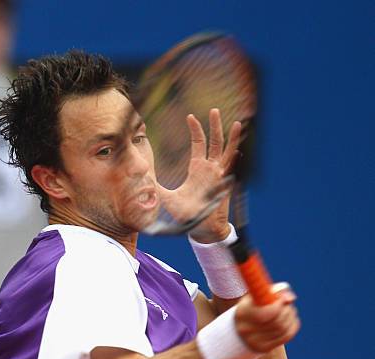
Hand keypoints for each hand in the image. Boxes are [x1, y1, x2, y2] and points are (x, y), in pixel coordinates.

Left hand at [157, 110, 240, 239]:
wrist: (199, 229)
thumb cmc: (185, 214)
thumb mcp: (167, 197)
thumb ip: (155, 187)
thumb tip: (139, 181)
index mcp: (197, 169)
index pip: (199, 144)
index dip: (196, 130)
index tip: (190, 116)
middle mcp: (210, 170)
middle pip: (215, 143)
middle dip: (215, 126)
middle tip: (214, 110)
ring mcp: (219, 177)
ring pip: (227, 153)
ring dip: (232, 139)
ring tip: (236, 124)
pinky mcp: (224, 186)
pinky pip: (231, 171)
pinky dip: (235, 160)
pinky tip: (239, 150)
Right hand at [235, 285, 299, 352]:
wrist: (242, 328)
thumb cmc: (252, 306)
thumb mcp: (258, 296)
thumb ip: (273, 292)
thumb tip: (291, 298)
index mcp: (242, 313)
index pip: (265, 313)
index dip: (278, 305)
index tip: (282, 298)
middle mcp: (246, 330)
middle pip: (276, 322)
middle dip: (287, 310)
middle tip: (287, 303)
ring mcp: (254, 342)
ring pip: (283, 329)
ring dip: (291, 316)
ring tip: (289, 310)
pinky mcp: (263, 348)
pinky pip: (286, 336)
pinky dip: (293, 326)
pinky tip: (291, 320)